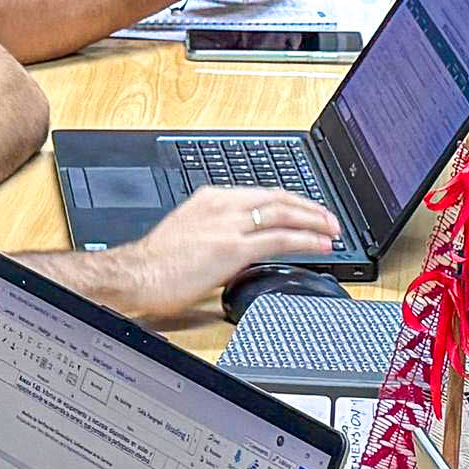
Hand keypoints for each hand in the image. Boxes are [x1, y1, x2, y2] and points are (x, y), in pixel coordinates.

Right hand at [125, 185, 341, 315]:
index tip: (307, 210)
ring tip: (332, 231)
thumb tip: (242, 247)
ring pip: (284, 215)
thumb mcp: (190, 233)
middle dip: (310, 208)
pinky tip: (319, 245)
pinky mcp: (233, 248)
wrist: (136, 274)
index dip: (291, 202)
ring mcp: (229, 225)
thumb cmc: (156, 263)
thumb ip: (219, 233)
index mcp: (211, 199)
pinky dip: (305, 241)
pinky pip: (279, 240)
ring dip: (314, 222)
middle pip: (279, 198)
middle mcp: (223, 205)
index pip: (262, 194)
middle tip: (330, 219)